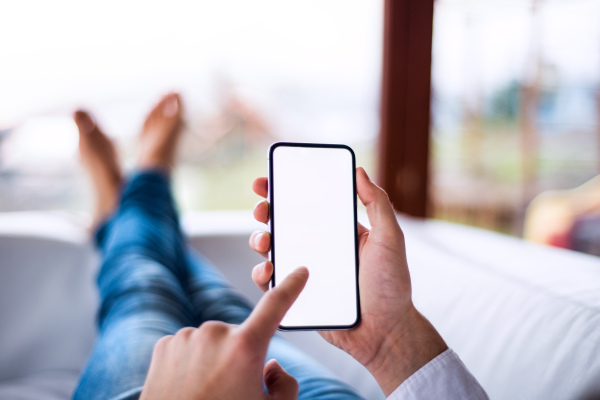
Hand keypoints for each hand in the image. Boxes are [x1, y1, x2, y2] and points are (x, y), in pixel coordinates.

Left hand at [140, 268, 308, 399]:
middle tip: (231, 389)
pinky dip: (191, 363)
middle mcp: (215, 333)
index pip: (276, 306)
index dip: (291, 287)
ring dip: (214, 360)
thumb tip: (271, 365)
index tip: (300, 271)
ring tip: (206, 391)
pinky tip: (187, 387)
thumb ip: (284, 384)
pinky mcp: (164, 345)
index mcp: (245, 347)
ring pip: (213, 342)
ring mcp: (187, 337)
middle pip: (240, 336)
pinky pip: (189, 347)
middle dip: (241, 356)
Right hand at [249, 167, 446, 395]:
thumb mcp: (390, 238)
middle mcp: (318, 248)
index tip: (268, 180)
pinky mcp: (298, 296)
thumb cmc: (392, 286)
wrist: (386, 333)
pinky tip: (268, 270)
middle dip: (265, 211)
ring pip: (272, 251)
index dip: (284, 190)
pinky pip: (273, 283)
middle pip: (282, 224)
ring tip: (264, 240)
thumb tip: (360, 172)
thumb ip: (377, 204)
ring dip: (259, 240)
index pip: (307, 204)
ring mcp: (305, 272)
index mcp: (337, 231)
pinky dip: (262, 274)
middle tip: (261, 208)